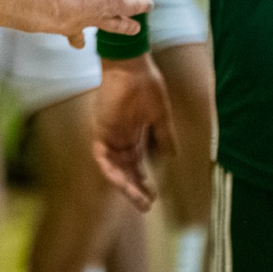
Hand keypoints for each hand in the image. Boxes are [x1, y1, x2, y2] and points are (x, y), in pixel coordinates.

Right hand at [32, 0, 181, 46]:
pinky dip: (79, 38)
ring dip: (123, 25)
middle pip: (132, 7)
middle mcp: (112, 4)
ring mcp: (93, 18)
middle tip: (151, 6)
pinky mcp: (73, 26)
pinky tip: (79, 44)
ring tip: (133, 29)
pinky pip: (78, 34)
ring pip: (113, 24)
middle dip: (142, 5)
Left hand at [93, 56, 175, 210]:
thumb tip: (172, 157)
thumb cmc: (147, 85)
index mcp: (133, 137)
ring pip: (114, 170)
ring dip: (125, 186)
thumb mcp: (160, 115)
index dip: (144, 182)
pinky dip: (112, 172)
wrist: (132, 66)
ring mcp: (109, 137)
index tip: (154, 197)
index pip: (136, 166)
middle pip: (126, 172)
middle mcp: (119, 140)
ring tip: (140, 199)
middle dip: (136, 189)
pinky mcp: (100, 132)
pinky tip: (124, 183)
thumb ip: (164, 136)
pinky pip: (103, 158)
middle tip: (147, 205)